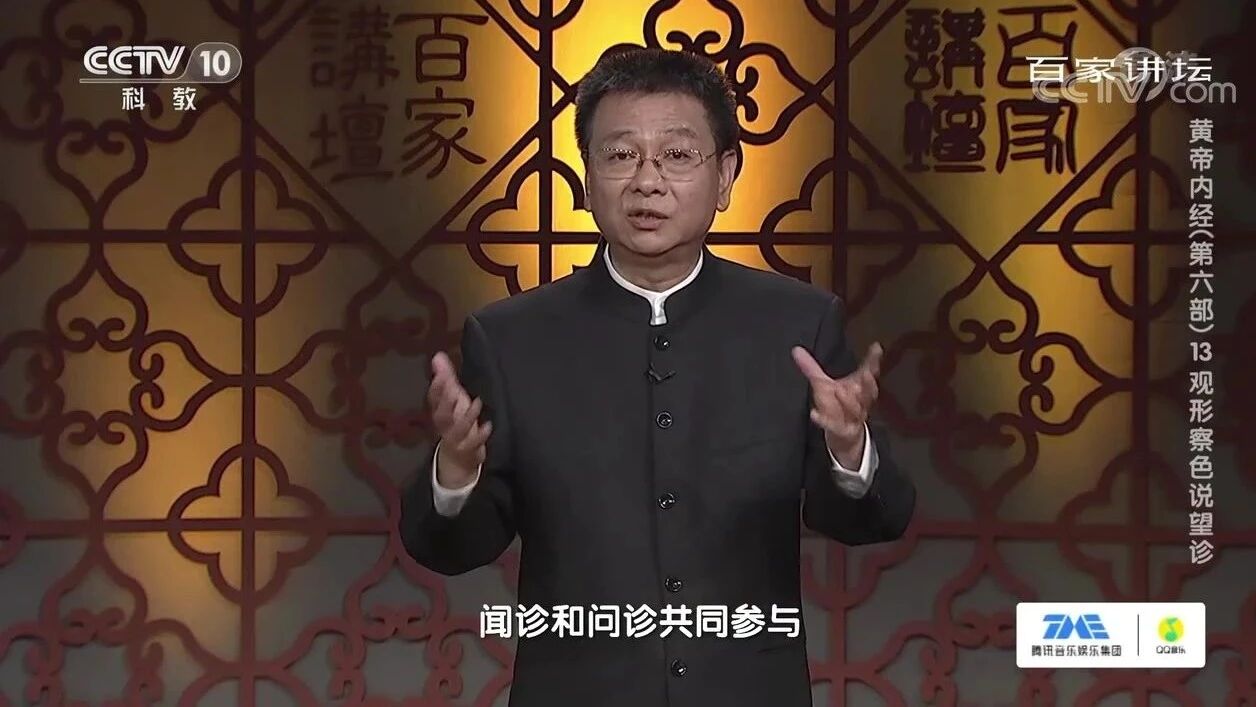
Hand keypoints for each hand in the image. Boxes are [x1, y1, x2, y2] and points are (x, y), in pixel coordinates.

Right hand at [428, 351, 492, 487]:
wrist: (457, 459)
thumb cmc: (456, 422)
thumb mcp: (453, 400)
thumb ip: (446, 378)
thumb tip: (437, 356)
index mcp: (441, 411)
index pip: (434, 399)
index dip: (437, 387)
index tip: (441, 374)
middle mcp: (445, 425)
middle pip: (441, 414)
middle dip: (445, 401)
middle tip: (451, 386)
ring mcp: (456, 439)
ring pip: (457, 429)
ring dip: (467, 416)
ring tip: (477, 402)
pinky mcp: (468, 449)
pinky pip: (473, 443)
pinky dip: (480, 435)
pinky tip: (489, 425)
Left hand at [791, 342, 882, 469]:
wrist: (844, 437)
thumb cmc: (837, 406)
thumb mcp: (822, 385)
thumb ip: (811, 368)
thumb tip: (796, 349)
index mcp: (858, 389)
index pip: (868, 373)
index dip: (873, 361)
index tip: (876, 348)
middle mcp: (859, 402)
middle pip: (868, 392)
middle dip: (868, 383)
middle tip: (866, 373)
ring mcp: (853, 418)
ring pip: (855, 410)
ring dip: (849, 400)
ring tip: (839, 390)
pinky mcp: (842, 431)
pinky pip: (834, 426)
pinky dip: (824, 420)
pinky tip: (813, 414)